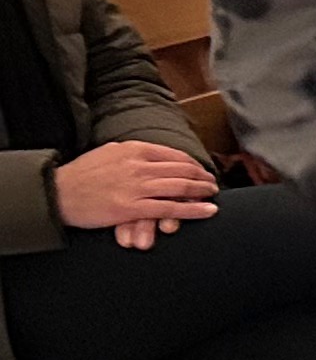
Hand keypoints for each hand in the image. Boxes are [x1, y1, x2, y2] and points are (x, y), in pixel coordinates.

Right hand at [53, 139, 217, 249]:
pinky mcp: (132, 208)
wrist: (57, 192)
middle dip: (202, 177)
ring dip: (202, 191)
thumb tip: (153, 154)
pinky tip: (208, 210)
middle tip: (213, 183)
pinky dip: (193, 209)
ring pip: (181, 188)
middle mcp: (138, 166)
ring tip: (213, 194)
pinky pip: (170, 209)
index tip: (201, 170)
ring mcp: (136, 187)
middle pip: (182, 170)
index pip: (174, 155)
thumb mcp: (109, 152)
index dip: (193, 164)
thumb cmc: (81, 174)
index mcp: (133, 149)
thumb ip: (132, 152)